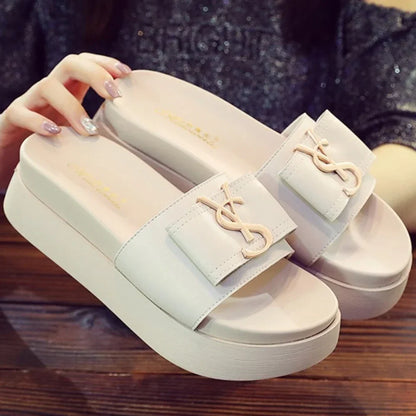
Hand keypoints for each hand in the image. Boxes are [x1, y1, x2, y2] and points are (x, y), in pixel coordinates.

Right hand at [0, 52, 130, 189]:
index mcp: (69, 89)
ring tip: (89, 130)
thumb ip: (101, 129)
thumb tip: (134, 144)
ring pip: (48, 86)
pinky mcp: (12, 120)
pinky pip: (21, 113)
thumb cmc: (54, 141)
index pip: (86, 63)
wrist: (14, 152)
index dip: (105, 63)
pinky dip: (37, 122)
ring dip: (72, 106)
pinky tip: (55, 133)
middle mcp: (51, 90)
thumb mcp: (80, 131)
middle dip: (94, 74)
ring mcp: (30, 102)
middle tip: (114, 95)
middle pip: (69, 64)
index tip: (126, 74)